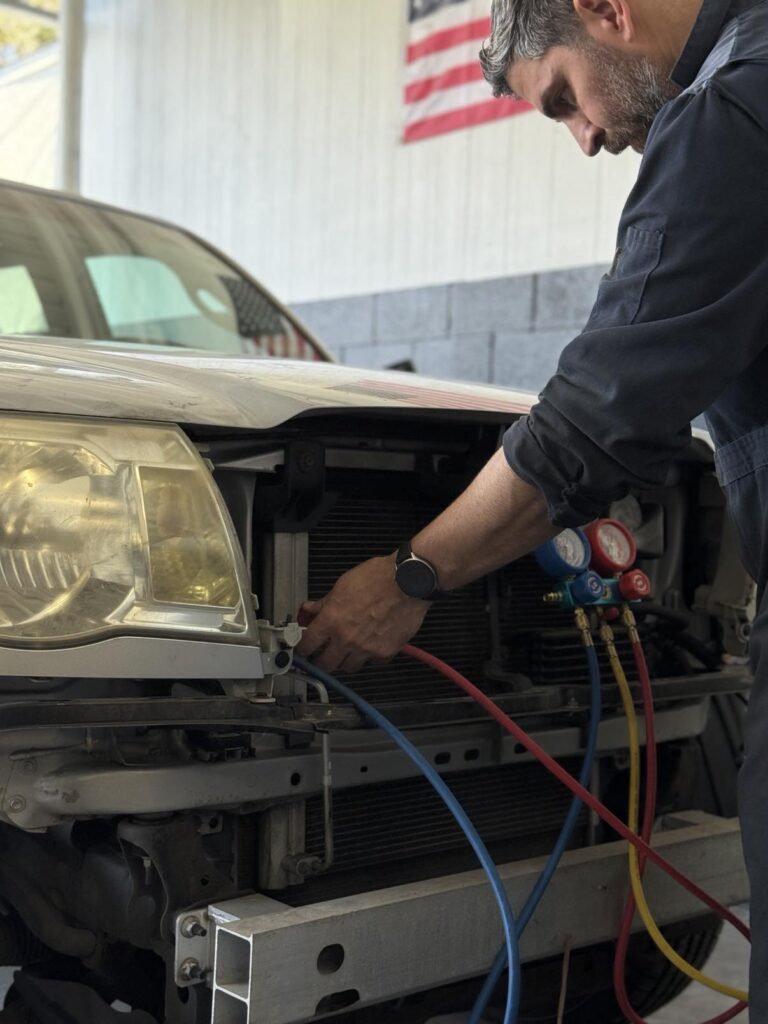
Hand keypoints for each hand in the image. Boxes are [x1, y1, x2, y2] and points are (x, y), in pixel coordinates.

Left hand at [295, 554, 429, 672]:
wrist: (408, 581)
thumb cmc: (378, 578)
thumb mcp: (342, 584)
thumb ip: (324, 602)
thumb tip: (311, 609)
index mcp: (331, 620)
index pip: (306, 645)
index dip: (301, 649)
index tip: (302, 649)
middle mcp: (346, 639)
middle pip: (324, 664)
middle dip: (320, 660)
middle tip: (321, 655)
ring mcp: (366, 649)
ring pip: (347, 667)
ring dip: (344, 660)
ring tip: (347, 649)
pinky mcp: (385, 653)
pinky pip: (372, 662)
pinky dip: (369, 656)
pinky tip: (370, 645)